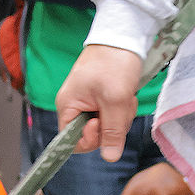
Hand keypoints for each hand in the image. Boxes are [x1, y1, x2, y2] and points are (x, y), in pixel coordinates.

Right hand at [56, 44, 142, 161]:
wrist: (124, 36)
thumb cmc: (114, 63)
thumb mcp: (115, 100)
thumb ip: (112, 131)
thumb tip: (110, 158)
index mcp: (67, 106)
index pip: (71, 142)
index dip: (90, 140)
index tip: (102, 123)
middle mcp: (75, 107)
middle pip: (93, 136)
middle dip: (111, 126)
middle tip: (120, 106)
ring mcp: (89, 103)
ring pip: (107, 127)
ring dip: (120, 117)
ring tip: (125, 96)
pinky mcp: (102, 99)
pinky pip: (113, 116)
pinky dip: (123, 109)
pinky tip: (127, 95)